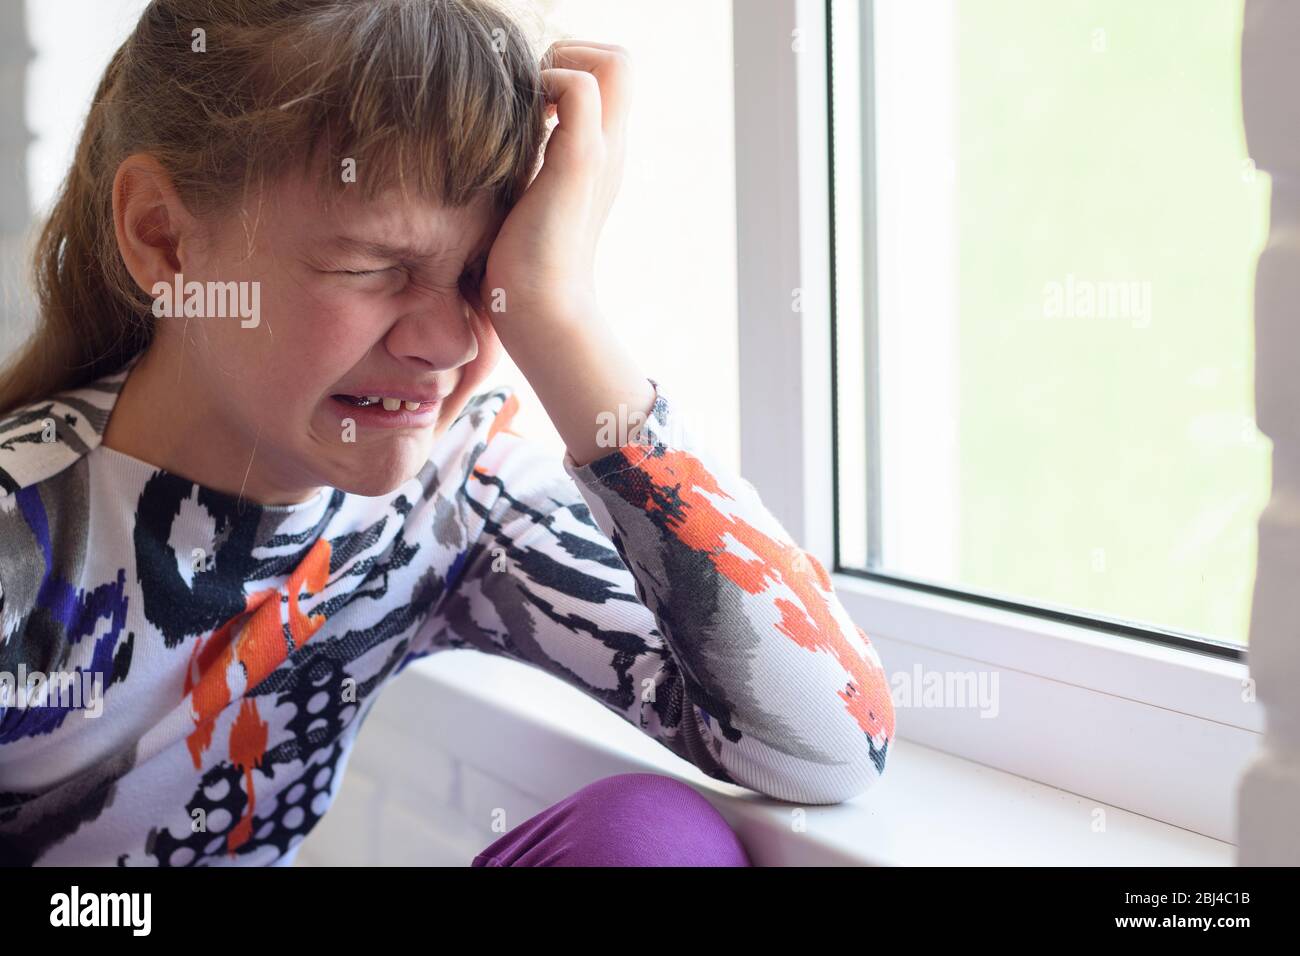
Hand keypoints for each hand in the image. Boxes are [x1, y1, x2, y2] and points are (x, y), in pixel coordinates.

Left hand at [478, 39, 631, 324]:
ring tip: (529, 107)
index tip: (533, 102)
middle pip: (622, 60)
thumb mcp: (524, 203)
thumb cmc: (521, 272)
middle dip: (571, 54)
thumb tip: (490, 151)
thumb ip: (524, 168)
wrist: (541, 313)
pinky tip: (520, 124)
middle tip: (532, 94)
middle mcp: (612, 148)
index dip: (571, 67)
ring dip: (561, 63)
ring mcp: (602, 152)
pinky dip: (546, 84)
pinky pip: (578, 85)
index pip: (611, 79)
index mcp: (601, 157)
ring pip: (613, 62)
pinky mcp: (580, 161)